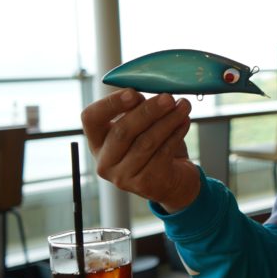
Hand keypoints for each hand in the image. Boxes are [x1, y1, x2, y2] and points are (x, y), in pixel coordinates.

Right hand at [80, 89, 197, 212]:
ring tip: (183, 106)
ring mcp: (123, 177)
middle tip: (168, 98)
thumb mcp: (142, 126)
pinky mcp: (145, 184)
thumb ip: (138, 110)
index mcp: (98, 141)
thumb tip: (149, 95)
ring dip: (168, 121)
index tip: (134, 93)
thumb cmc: (155, 148)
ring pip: (146, 142)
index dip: (111, 103)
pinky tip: (185, 122)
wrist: (173, 181)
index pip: (91, 118)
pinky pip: (162, 153)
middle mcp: (105, 162)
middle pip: (122, 131)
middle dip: (148, 111)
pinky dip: (176, 134)